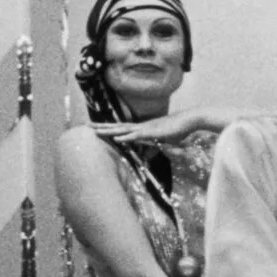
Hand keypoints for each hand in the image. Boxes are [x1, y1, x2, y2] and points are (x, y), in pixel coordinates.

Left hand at [105, 105, 240, 145]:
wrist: (190, 120)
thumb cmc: (179, 131)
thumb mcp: (164, 142)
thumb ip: (154, 148)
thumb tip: (147, 155)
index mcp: (142, 128)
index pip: (122, 128)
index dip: (109, 128)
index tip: (97, 128)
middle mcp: (141, 126)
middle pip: (117, 126)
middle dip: (102, 127)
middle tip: (87, 126)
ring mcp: (145, 128)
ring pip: (122, 129)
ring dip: (108, 130)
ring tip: (94, 130)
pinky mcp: (152, 132)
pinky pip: (135, 135)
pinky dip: (125, 136)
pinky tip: (116, 137)